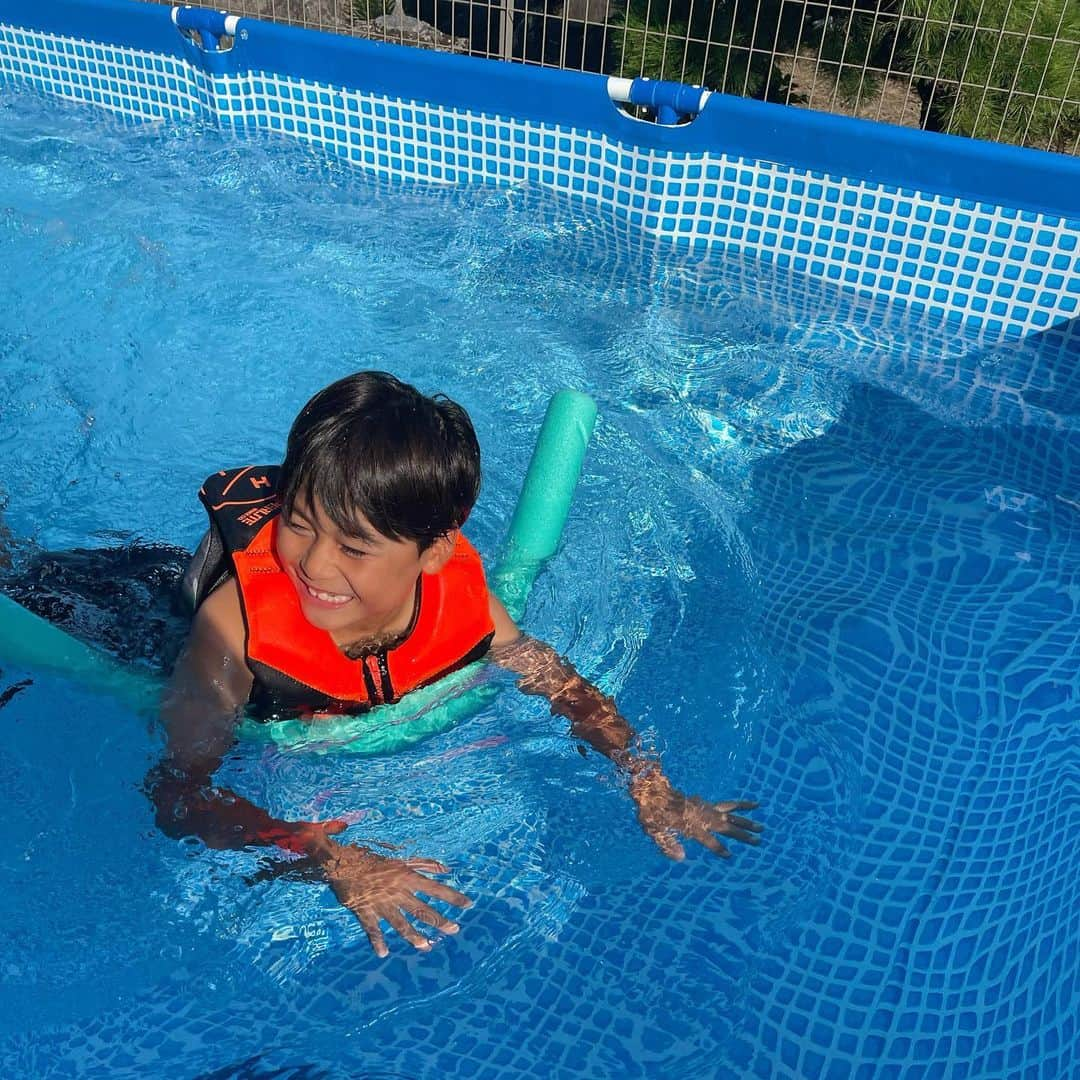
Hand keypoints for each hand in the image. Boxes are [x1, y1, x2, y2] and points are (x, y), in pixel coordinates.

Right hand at [311, 840, 471, 956]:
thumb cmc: (375, 860)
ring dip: (414, 936)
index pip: (435, 888)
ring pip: (401, 923)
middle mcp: (397, 892)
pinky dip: (378, 941)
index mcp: (407, 877)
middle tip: (454, 929)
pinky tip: (383, 953)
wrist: (345, 862)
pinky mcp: (365, 911)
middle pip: (422, 909)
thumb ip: (424, 864)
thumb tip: (446, 869)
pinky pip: (372, 929)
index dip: (452, 897)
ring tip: (425, 946)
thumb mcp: (401, 859)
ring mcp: (381, 903)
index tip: (469, 905)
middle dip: (439, 921)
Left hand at [629, 770, 761, 859]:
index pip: (709, 840)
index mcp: (690, 826)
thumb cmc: (651, 813)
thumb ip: (667, 844)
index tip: (728, 855)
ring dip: (747, 822)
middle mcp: (703, 817)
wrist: (652, 789)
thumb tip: (681, 858)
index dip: (718, 848)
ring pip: (731, 816)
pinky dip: (742, 804)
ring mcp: (707, 809)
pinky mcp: (708, 804)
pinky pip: (729, 804)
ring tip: (762, 828)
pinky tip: (755, 804)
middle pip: (727, 828)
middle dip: (742, 835)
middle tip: (758, 842)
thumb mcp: (654, 830)